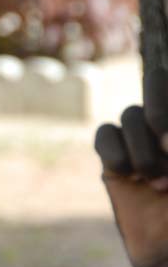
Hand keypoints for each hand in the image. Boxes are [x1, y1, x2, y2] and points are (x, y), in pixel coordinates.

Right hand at [95, 68, 167, 266]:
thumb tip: (163, 137)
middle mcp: (167, 129)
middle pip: (157, 83)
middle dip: (160, 111)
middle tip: (167, 147)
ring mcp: (143, 142)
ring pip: (130, 114)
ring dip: (144, 149)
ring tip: (157, 183)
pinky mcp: (115, 163)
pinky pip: (105, 134)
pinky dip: (115, 150)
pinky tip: (128, 176)